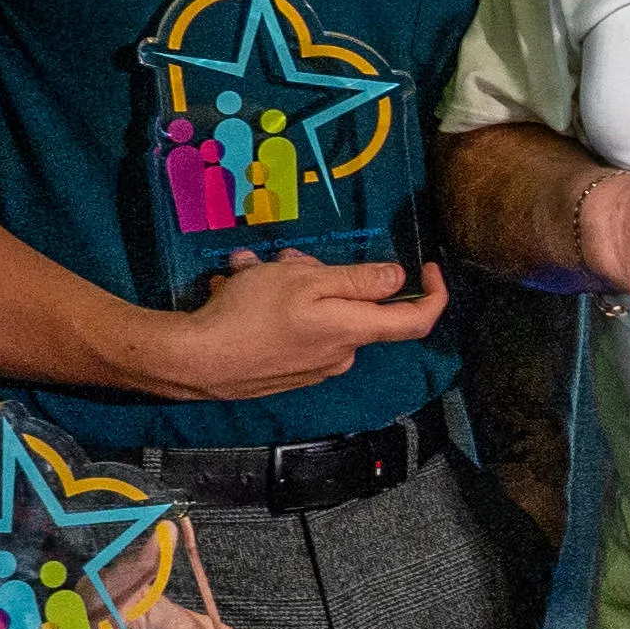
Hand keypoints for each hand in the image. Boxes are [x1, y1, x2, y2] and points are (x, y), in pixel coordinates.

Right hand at [171, 250, 447, 397]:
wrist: (195, 361)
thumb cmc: (252, 315)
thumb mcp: (306, 281)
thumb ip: (358, 281)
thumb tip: (399, 280)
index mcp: (354, 332)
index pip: (417, 321)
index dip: (434, 293)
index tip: (428, 267)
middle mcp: (341, 355)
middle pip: (352, 305)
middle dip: (324, 273)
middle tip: (286, 257)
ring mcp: (312, 367)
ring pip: (315, 311)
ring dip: (287, 283)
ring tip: (248, 269)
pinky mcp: (285, 371)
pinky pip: (290, 328)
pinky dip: (269, 305)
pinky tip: (235, 289)